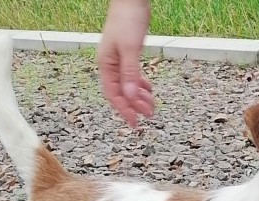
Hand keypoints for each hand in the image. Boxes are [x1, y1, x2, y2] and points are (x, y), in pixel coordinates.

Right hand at [98, 0, 154, 127]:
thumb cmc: (127, 19)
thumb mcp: (130, 49)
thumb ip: (130, 74)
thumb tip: (131, 97)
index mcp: (106, 65)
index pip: (113, 95)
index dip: (124, 110)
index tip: (135, 122)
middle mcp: (110, 65)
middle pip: (121, 93)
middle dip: (135, 105)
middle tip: (149, 115)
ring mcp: (119, 61)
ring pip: (128, 86)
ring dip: (139, 97)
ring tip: (152, 105)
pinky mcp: (128, 55)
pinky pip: (132, 77)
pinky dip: (141, 85)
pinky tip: (149, 90)